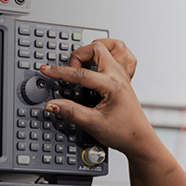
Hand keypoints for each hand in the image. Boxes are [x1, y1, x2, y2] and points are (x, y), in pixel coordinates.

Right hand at [41, 39, 152, 156]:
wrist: (138, 140)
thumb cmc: (123, 132)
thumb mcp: (93, 124)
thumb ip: (71, 112)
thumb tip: (53, 104)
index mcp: (112, 85)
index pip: (81, 73)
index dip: (60, 71)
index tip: (47, 70)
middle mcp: (119, 76)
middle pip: (97, 48)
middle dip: (78, 55)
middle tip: (70, 69)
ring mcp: (123, 75)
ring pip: (114, 46)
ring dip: (97, 47)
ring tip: (85, 58)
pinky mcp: (125, 78)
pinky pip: (124, 55)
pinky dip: (112, 52)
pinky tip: (102, 60)